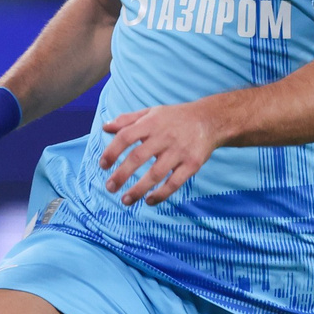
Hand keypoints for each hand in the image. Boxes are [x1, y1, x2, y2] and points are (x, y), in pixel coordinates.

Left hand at [98, 101, 223, 205]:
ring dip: (138, 190)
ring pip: (155, 174)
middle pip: (138, 157)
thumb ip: (128, 120)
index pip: (126, 137)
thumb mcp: (151, 112)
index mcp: (151, 123)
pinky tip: (149, 201)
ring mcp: (179, 151)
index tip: (103, 166)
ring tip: (125, 200)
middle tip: (109, 188)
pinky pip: (174, 183)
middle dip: (121, 175)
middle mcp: (164, 137)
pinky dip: (161, 194)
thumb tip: (105, 127)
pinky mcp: (192, 164)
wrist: (211, 120)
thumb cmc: (175, 118)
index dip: (112, 152)